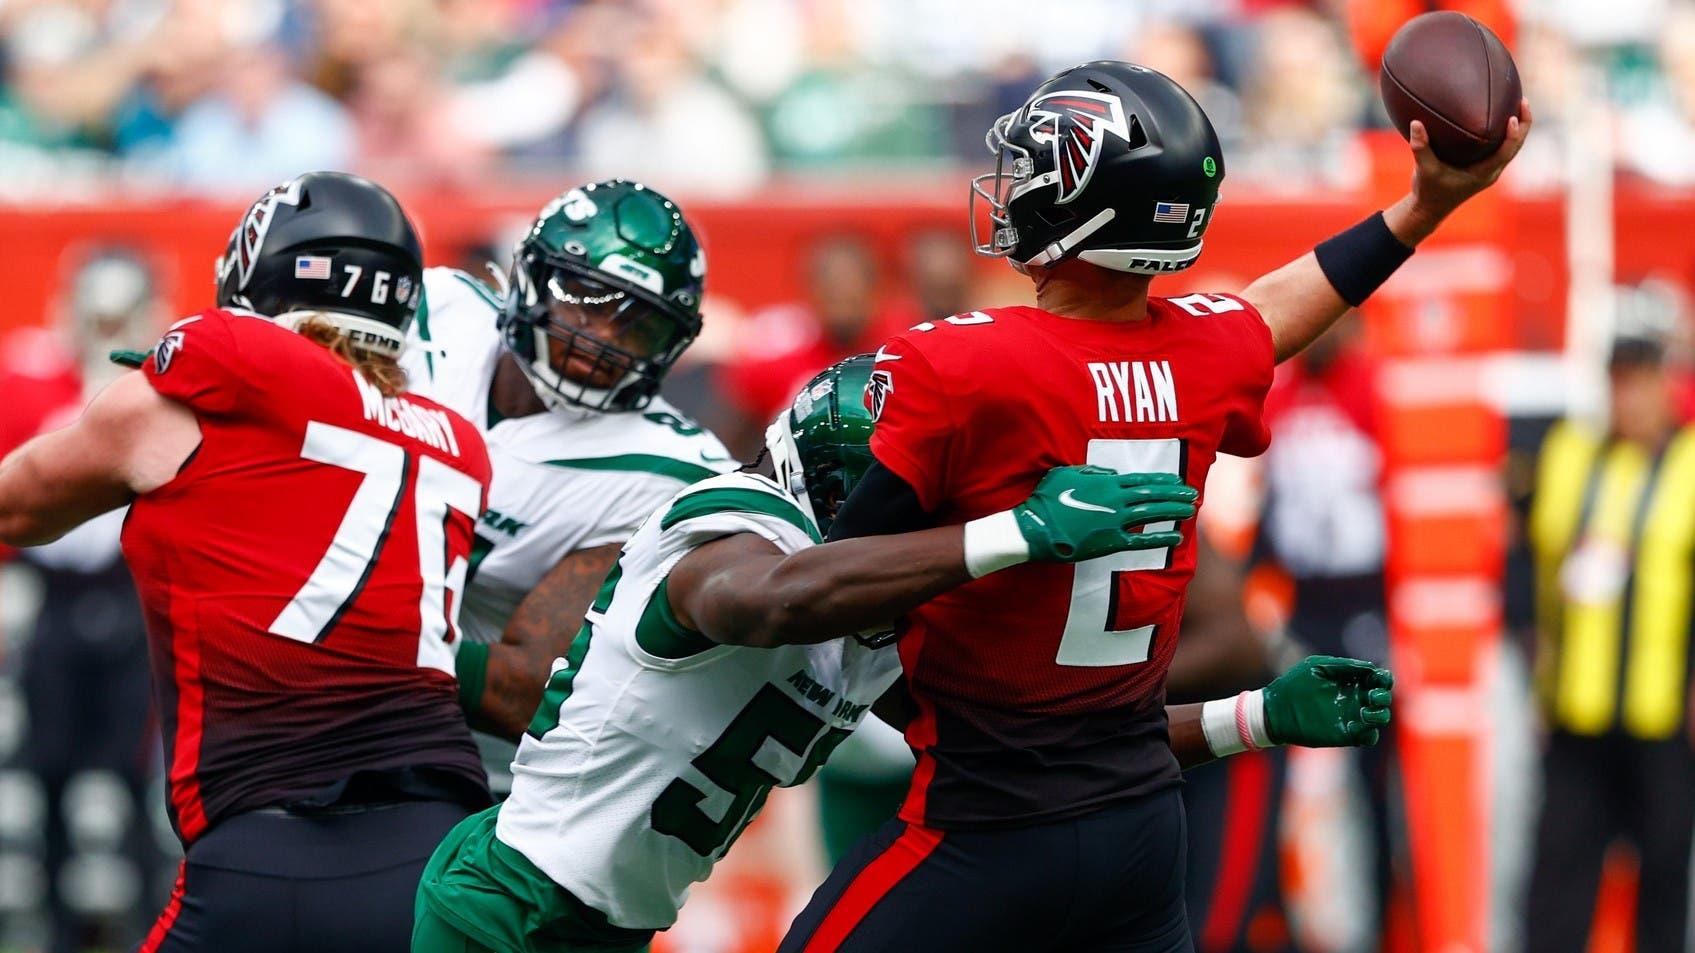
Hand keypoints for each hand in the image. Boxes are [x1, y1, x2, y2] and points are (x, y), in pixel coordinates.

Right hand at [1013, 466, 1197, 562]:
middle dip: (1175, 494)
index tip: (1178, 480)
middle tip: (1194, 494)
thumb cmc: (1046, 499)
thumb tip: (1111, 474)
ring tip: (1190, 510)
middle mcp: (1114, 500)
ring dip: (1173, 511)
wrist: (1035, 528)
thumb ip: (1091, 472)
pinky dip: (1160, 538)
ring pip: (1151, 514)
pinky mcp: (1110, 542)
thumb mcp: (1065, 474)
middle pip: (1152, 494)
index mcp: (1105, 483)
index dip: (1162, 480)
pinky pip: (1142, 541)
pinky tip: (1176, 537)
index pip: (1141, 479)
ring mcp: (1114, 521)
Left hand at [1262, 655, 1392, 747]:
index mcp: (1350, 680)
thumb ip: (1344, 666)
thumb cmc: (1295, 683)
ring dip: (1380, 714)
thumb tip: (1370, 668)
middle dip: (1384, 696)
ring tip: (1365, 711)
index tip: (1379, 678)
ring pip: (1380, 718)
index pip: (1378, 679)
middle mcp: (1354, 698)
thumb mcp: (1318, 667)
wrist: (1276, 709)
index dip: (1384, 678)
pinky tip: (1354, 725)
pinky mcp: (1345, 734)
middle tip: (1373, 696)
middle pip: (1383, 698)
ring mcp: (1351, 717)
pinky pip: (1368, 737)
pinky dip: (1369, 732)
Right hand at [1389, 98, 1532, 244]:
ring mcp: (1489, 170)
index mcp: (1482, 174)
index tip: (1513, 117)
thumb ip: (1420, 147)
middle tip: (1524, 101)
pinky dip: (1505, 133)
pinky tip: (1500, 116)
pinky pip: (1501, 147)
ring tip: (1519, 103)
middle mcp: (1490, 172)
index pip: (1505, 153)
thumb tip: (1415, 123)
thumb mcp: (1423, 170)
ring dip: (1519, 128)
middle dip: (1524, 125)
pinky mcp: (1484, 167)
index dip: (1513, 135)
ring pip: (1511, 147)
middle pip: (1516, 147)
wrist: (1429, 209)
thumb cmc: (1428, 191)